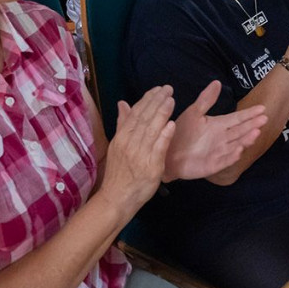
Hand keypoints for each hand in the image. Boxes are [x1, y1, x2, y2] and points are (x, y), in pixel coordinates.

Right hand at [97, 86, 175, 215]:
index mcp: (121, 137)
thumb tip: (122, 103)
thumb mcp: (117, 146)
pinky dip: (164, 136)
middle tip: (168, 88)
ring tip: (171, 100)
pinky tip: (172, 124)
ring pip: (151, 129)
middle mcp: (129, 143)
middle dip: (157, 101)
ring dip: (162, 113)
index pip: (136, 113)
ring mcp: (139, 155)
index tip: (158, 88)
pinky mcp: (150, 167)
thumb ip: (122, 124)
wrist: (116, 198)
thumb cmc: (119, 173)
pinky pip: (158, 149)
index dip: (147, 99)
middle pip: (144, 118)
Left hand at [163, 81, 266, 181]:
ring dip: (246, 139)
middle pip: (240, 130)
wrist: (167, 153)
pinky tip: (239, 149)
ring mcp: (219, 152)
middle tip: (264, 119)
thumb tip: (217, 82)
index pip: (237, 118)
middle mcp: (222, 138)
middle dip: (252, 125)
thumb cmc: (180, 132)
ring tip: (256, 132)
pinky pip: (224, 160)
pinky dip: (232, 155)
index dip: (249, 114)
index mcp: (218, 125)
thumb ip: (206, 100)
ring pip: (236, 144)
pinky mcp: (213, 165)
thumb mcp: (193, 113)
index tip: (262, 108)